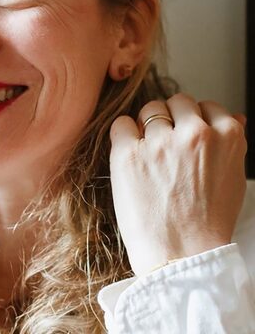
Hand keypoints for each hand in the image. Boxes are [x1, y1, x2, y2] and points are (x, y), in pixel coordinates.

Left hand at [109, 92, 246, 276]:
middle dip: (171, 118)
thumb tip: (235, 117)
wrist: (181, 255)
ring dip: (146, 125)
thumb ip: (229, 144)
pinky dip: (123, 134)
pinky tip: (129, 155)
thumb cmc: (207, 222)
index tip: (186, 136)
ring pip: (149, 109)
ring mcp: (160, 142)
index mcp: (226, 137)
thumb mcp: (232, 179)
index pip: (206, 106)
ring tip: (149, 155)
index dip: (194, 120)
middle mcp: (195, 134)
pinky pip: (121, 123)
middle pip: (177, 102)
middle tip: (166, 144)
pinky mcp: (129, 152)